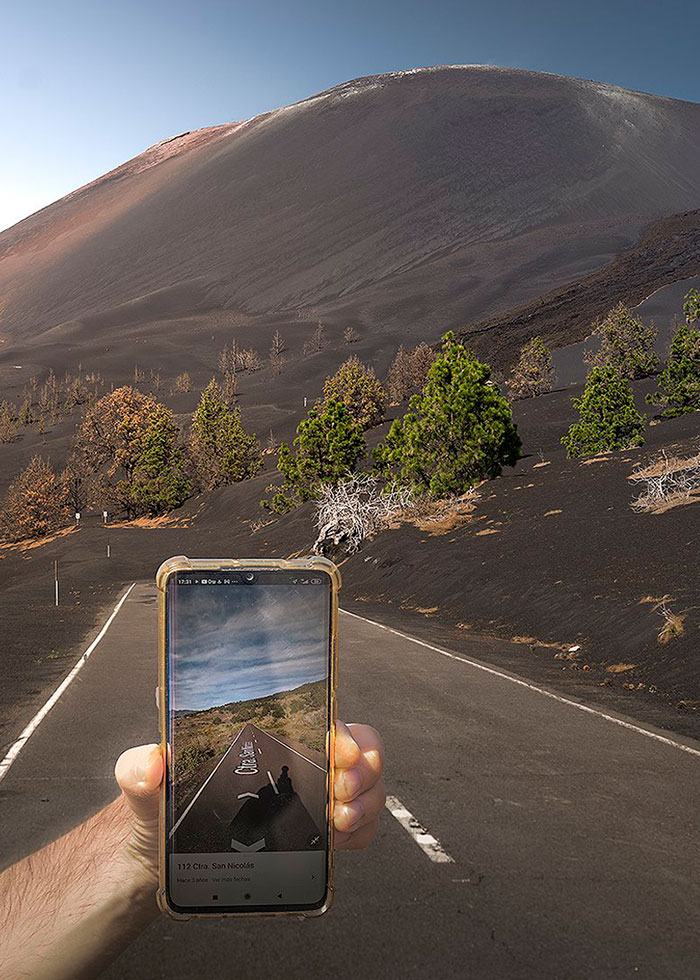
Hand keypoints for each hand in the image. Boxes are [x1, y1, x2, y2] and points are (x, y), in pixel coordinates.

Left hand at [114, 720, 384, 882]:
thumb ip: (139, 766)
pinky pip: (362, 825)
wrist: (166, 855)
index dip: (344, 734)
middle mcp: (301, 758)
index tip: (340, 755)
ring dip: (366, 805)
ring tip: (338, 824)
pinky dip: (361, 833)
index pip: (326, 719)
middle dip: (363, 772)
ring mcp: (314, 794)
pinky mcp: (318, 830)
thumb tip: (150, 763)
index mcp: (271, 734)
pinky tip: (338, 842)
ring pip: (369, 786)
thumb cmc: (163, 806)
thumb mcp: (145, 781)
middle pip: (361, 749)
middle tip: (339, 797)